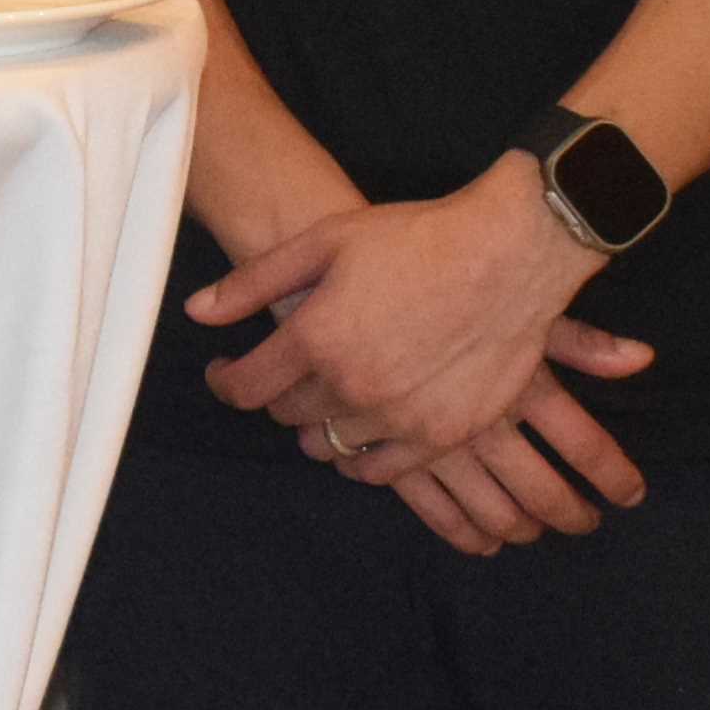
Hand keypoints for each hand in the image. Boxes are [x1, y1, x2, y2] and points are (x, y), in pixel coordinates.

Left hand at [197, 178, 659, 550]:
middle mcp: (353, 386)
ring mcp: (400, 416)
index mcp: (318, 336)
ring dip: (318, 424)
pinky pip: (381, 470)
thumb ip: (255, 281)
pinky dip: (361, 458)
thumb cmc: (419, 238)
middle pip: (287, 415)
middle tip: (283, 374)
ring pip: (331, 443)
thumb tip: (199, 312)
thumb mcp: (326, 240)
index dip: (225, 382)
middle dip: (276, 395)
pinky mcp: (442, 434)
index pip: (246, 387)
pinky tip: (360, 432)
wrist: (511, 253)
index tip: (224, 373)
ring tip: (326, 397)